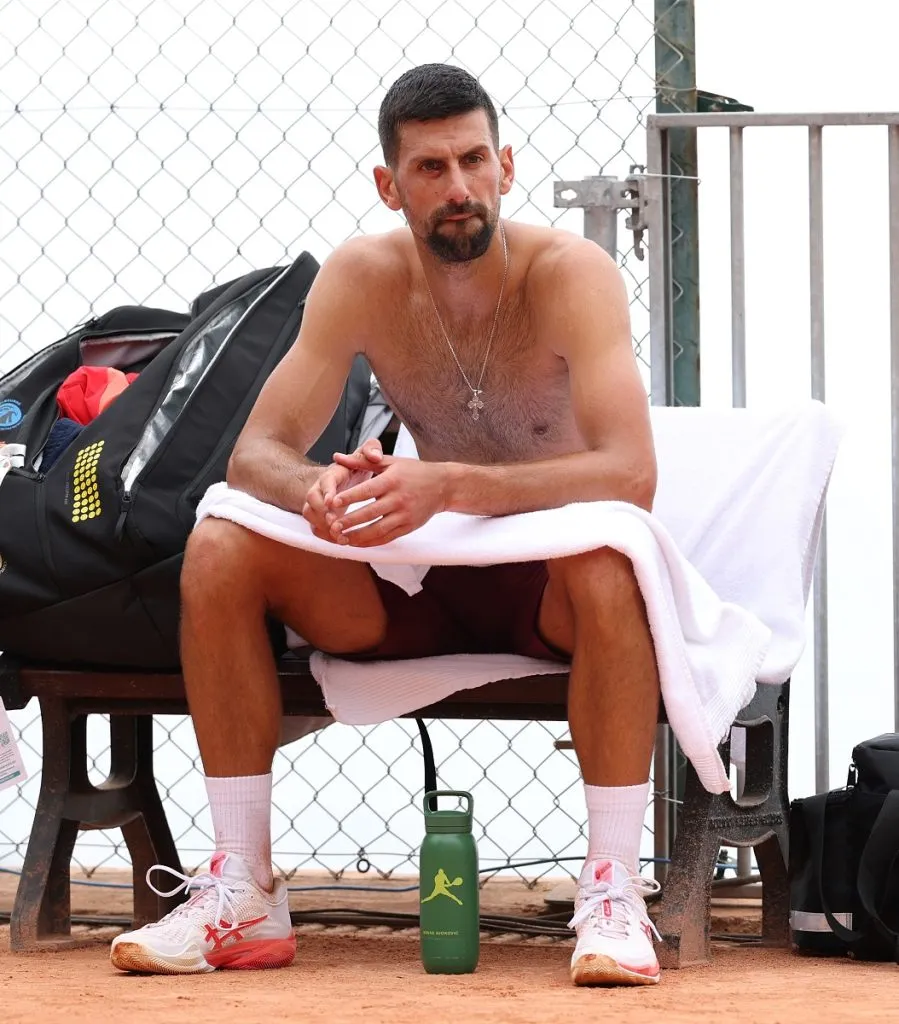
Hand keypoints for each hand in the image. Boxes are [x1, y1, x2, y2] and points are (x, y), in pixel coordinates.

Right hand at [301, 438, 383, 541]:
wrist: (347, 477)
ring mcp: (318, 502)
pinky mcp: (319, 515)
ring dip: (322, 526)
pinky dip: (325, 535)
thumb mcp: (365, 455)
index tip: (332, 502)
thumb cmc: (358, 467)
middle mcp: (321, 487)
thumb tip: (375, 455)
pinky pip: (316, 527)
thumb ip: (371, 449)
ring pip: (309, 514)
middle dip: (321, 512)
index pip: (325, 480)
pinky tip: (340, 541)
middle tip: (334, 522)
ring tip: (339, 536)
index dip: (327, 491)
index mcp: (333, 473)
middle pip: (311, 499)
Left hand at [326, 452, 449, 546]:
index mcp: (393, 480)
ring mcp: (405, 515)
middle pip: (370, 513)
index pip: (367, 490)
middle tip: (332, 526)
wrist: (443, 486)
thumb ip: (362, 461)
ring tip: (340, 538)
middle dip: (350, 521)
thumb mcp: (390, 461)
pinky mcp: (409, 527)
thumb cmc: (414, 471)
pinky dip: (371, 542)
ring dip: (358, 536)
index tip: (332, 502)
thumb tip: (338, 457)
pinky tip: (357, 543)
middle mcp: (399, 499)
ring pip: (378, 530)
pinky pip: (387, 538)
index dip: (349, 497)